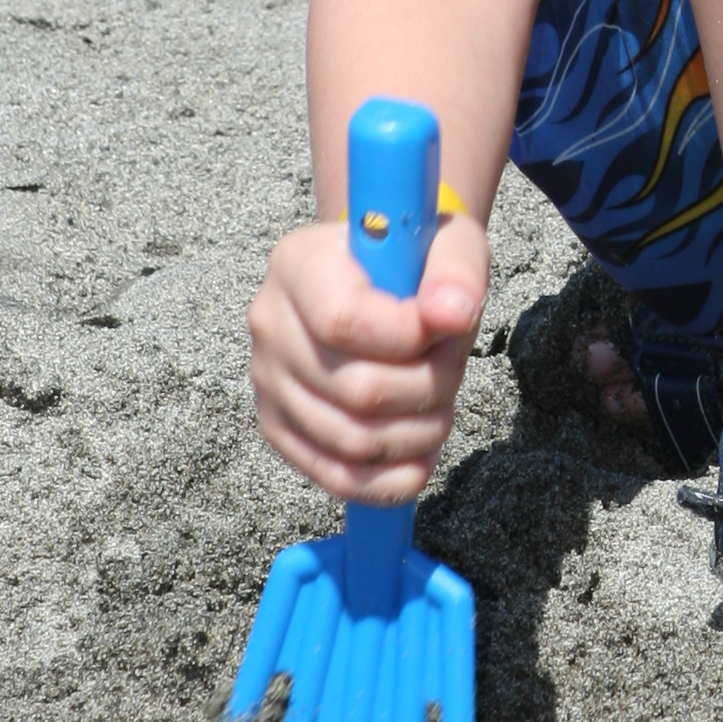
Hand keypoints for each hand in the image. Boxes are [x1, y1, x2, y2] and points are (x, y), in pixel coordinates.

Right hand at [244, 210, 488, 503]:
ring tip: (440, 398)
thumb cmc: (413, 258)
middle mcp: (270, 325)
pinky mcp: (278, 427)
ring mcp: (268, 381)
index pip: (344, 323)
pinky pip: (336, 477)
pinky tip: (422, 453)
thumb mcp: (447, 243)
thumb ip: (454, 273)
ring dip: (419, 432)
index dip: (410, 339)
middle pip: (356, 391)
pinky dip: (391, 479)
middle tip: (452, 363)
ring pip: (352, 441)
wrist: (380, 274)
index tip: (447, 328)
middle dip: (429, 387)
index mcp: (299, 265)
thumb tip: (452, 314)